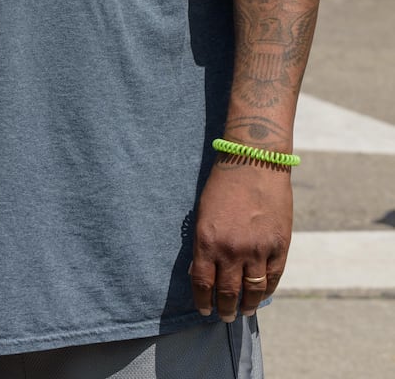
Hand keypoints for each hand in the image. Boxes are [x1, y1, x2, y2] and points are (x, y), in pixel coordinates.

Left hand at [189, 160, 291, 321]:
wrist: (253, 163)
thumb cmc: (221, 186)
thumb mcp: (203, 215)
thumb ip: (205, 244)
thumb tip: (203, 271)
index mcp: (206, 241)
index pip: (203, 283)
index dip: (203, 301)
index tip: (204, 310)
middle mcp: (231, 250)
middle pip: (227, 291)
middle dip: (224, 308)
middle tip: (224, 317)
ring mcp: (258, 249)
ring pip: (252, 289)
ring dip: (247, 304)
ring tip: (243, 311)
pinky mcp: (279, 245)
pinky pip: (273, 277)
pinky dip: (266, 290)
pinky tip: (261, 295)